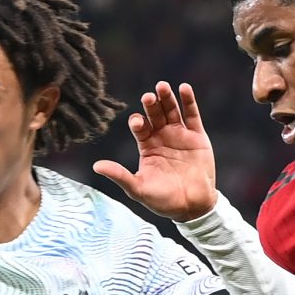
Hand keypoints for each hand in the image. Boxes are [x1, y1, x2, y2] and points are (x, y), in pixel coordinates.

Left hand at [90, 81, 218, 222]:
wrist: (192, 207)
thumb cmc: (163, 201)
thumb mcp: (138, 189)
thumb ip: (120, 175)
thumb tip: (96, 166)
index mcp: (147, 146)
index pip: (140, 127)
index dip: (138, 122)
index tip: (137, 122)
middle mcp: (162, 137)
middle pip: (155, 114)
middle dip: (151, 105)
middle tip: (148, 97)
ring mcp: (180, 135)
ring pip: (172, 111)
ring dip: (167, 98)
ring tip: (162, 86)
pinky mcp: (197, 137)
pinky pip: (192, 115)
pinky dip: (189, 101)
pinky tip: (184, 88)